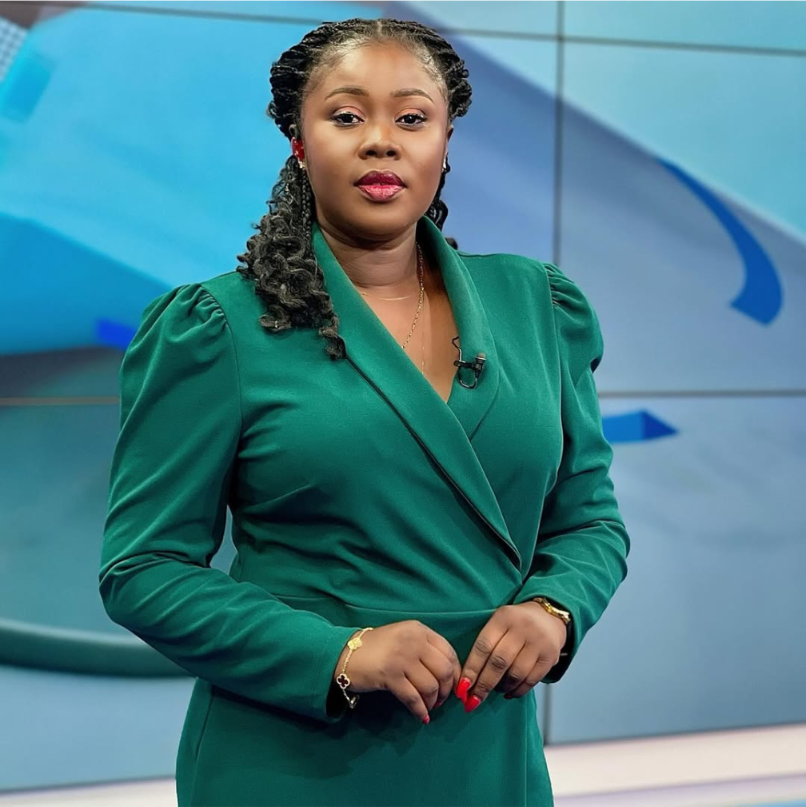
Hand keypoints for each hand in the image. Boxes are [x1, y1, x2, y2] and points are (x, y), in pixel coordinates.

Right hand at [333, 621, 461, 723]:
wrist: (345, 653)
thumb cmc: (378, 648)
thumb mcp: (404, 638)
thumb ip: (425, 649)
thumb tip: (450, 676)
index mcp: (419, 630)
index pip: (449, 652)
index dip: (456, 673)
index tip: (455, 687)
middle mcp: (413, 640)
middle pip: (444, 670)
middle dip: (447, 690)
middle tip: (441, 700)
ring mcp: (401, 657)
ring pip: (431, 686)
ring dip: (433, 702)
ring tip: (429, 707)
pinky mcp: (389, 675)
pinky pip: (413, 698)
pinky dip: (420, 711)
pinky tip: (421, 717)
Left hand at [455, 602, 566, 711]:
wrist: (548, 615)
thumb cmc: (515, 623)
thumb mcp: (499, 622)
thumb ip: (486, 644)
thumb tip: (468, 679)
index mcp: (503, 617)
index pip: (483, 646)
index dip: (472, 669)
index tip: (462, 688)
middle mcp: (522, 628)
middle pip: (499, 662)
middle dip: (484, 684)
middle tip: (474, 700)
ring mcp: (538, 642)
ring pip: (516, 673)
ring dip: (502, 688)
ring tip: (495, 691)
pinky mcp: (550, 656)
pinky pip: (531, 680)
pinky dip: (518, 691)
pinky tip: (509, 692)